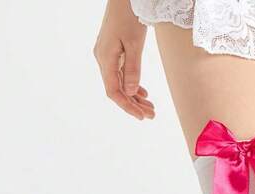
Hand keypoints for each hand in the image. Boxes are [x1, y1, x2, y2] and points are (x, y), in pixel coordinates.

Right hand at [94, 0, 154, 119]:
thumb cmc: (129, 15)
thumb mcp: (134, 44)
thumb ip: (133, 69)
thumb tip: (132, 92)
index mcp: (105, 58)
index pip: (114, 91)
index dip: (127, 106)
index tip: (142, 116)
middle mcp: (103, 59)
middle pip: (117, 90)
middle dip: (134, 104)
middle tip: (152, 114)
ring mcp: (107, 55)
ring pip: (120, 83)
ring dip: (134, 96)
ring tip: (151, 107)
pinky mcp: (113, 52)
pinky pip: (121, 74)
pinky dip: (132, 85)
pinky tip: (143, 93)